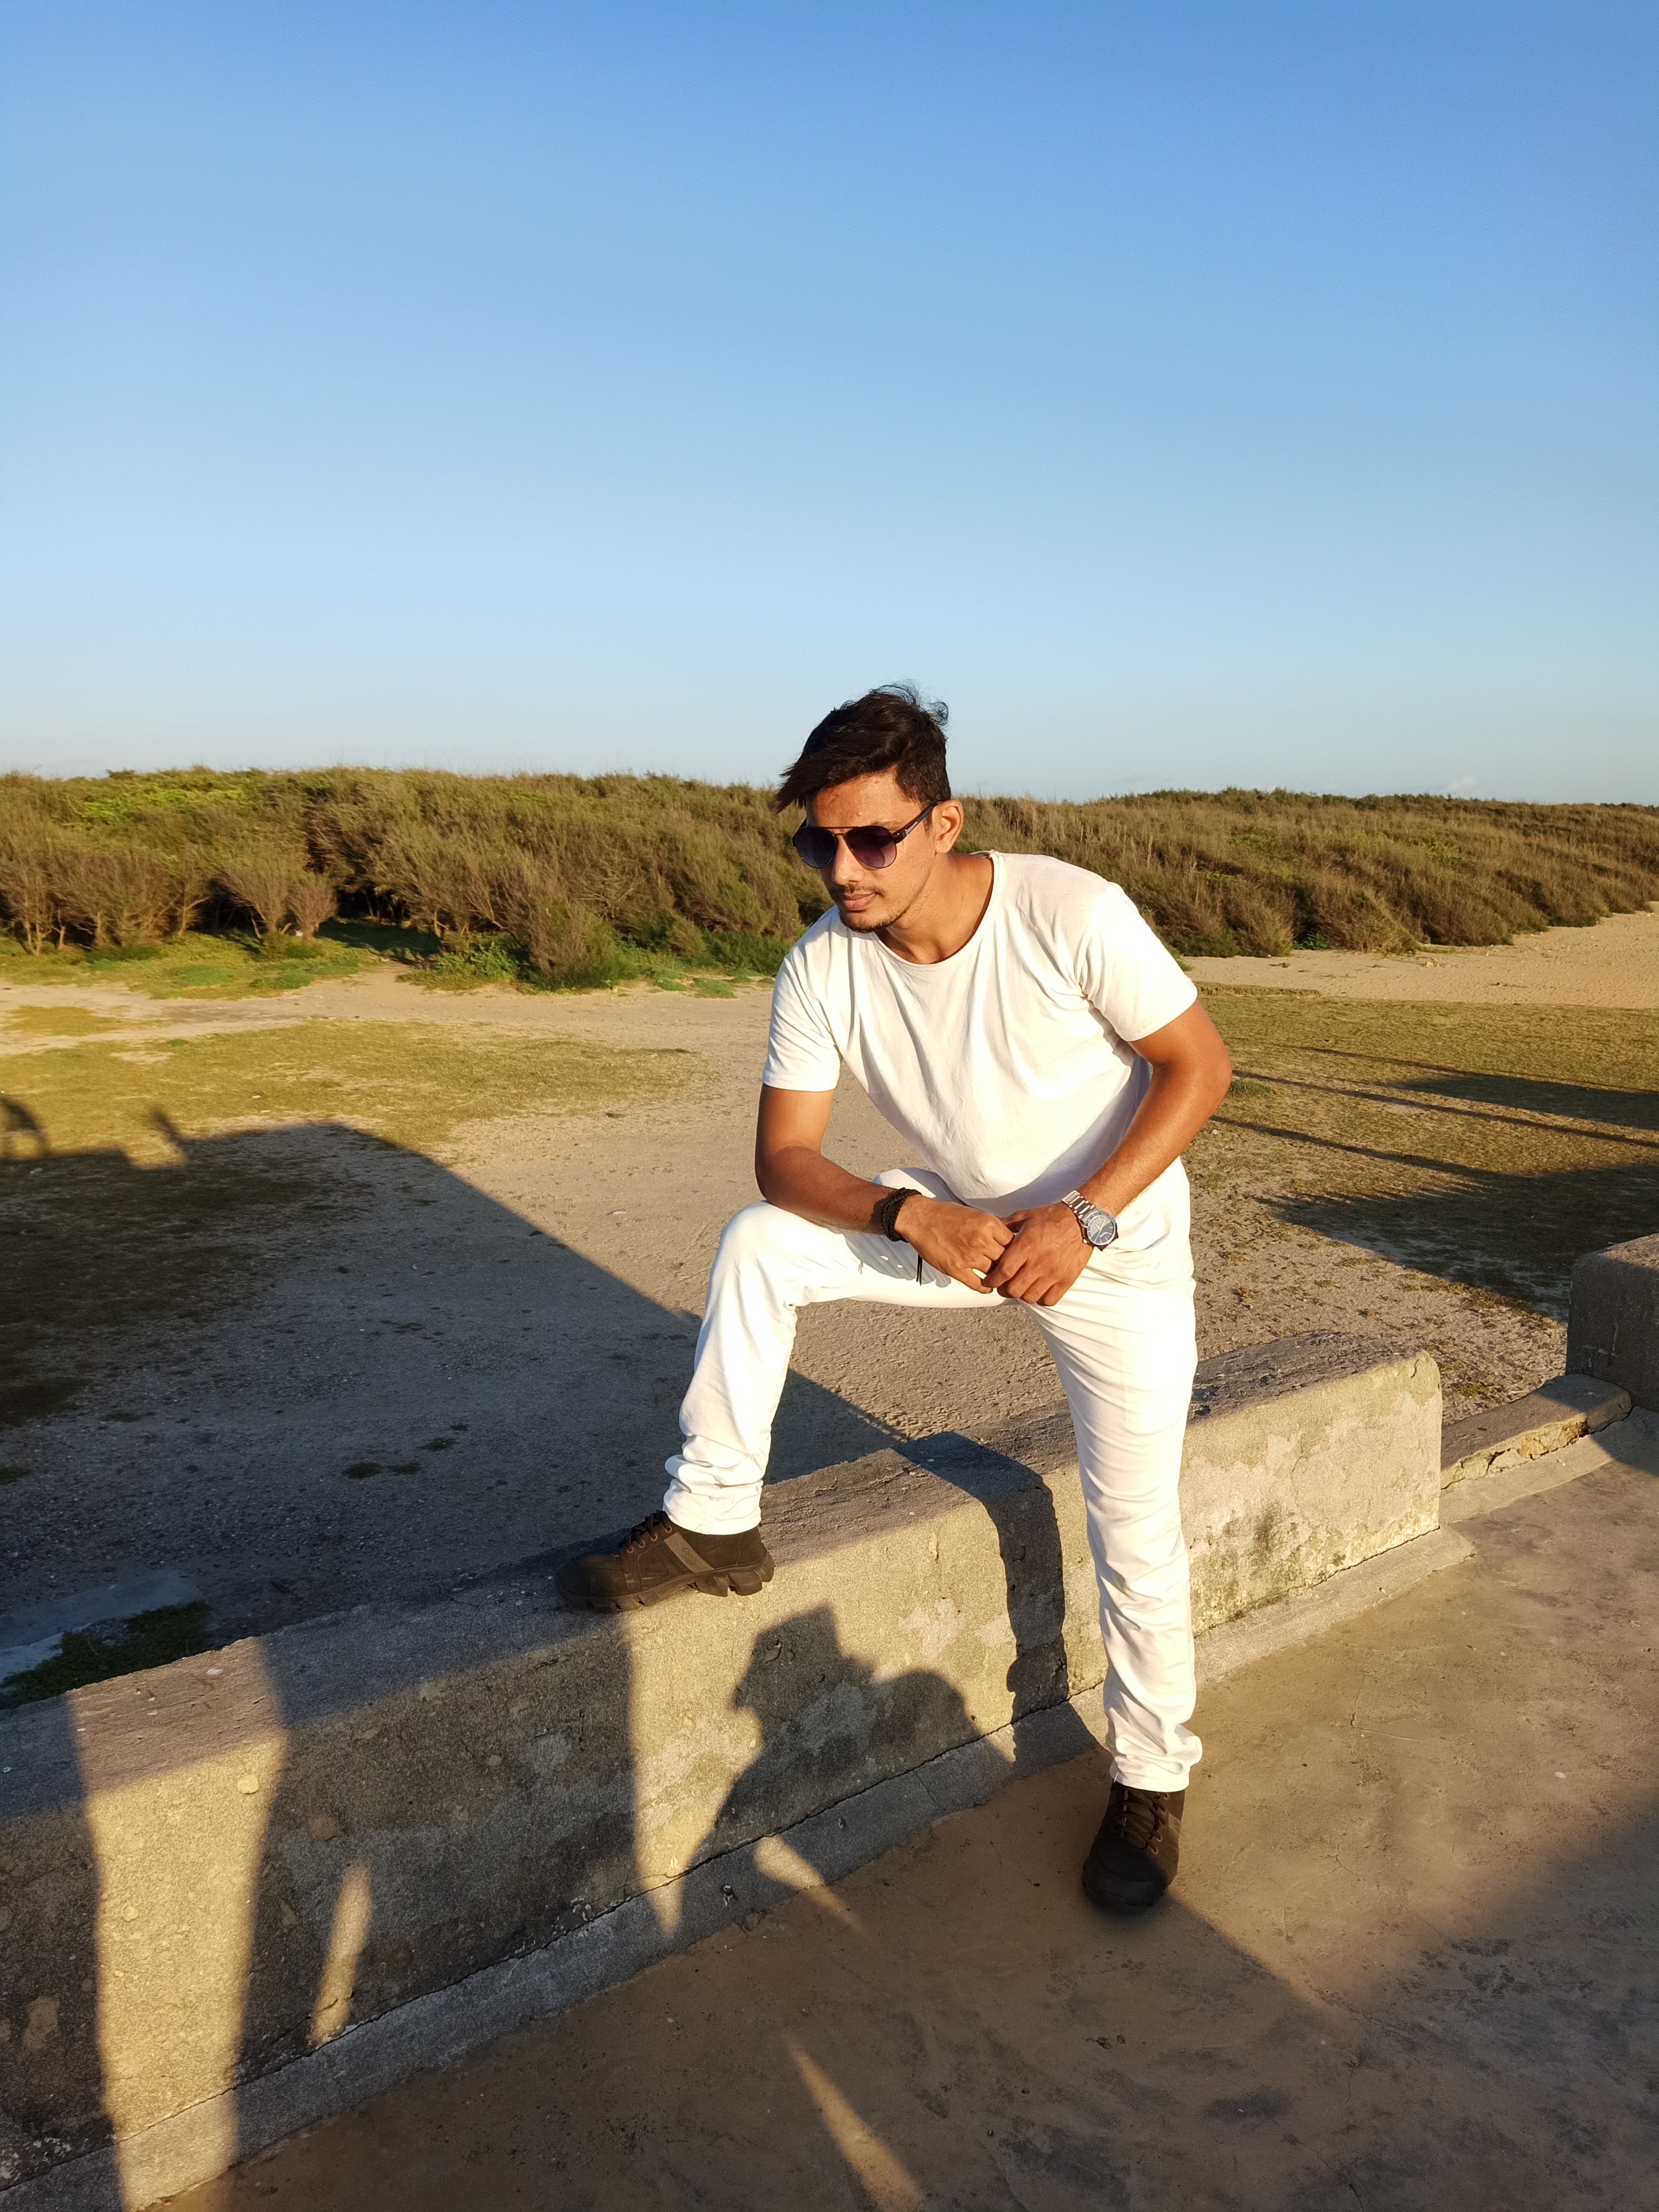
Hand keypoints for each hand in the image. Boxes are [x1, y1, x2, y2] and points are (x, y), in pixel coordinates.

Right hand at [895, 1194, 1013, 1293]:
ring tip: (999, 1280)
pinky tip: (986, 1287)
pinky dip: (984, 1288)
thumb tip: (1008, 1240)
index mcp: (989, 1224)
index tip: (1017, 1256)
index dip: (1016, 1251)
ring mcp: (968, 1256)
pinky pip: (977, 1284)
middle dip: (1009, 1266)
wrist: (921, 1218)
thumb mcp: (976, 1214)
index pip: (1013, 1243)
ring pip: (994, 1273)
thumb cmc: (946, 1214)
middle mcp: (981, 1240)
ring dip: (997, 1278)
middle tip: (1012, 1271)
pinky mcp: (956, 1269)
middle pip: (1006, 1260)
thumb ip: (992, 1228)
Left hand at [982, 1204, 1091, 1306]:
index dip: (992, 1281)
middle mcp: (1039, 1262)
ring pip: (1029, 1297)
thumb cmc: (1052, 1217)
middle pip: (1014, 1289)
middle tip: (1004, 1285)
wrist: (1082, 1220)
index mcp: (1026, 1246)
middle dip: (1004, 1289)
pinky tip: (1038, 1289)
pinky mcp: (1066, 1280)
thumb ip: (1005, 1225)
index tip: (989, 1281)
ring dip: (1022, 1294)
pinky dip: (1040, 1298)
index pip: (1003, 1273)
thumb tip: (990, 1232)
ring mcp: (1054, 1273)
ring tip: (1021, 1287)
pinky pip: (1049, 1300)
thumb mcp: (1025, 1216)